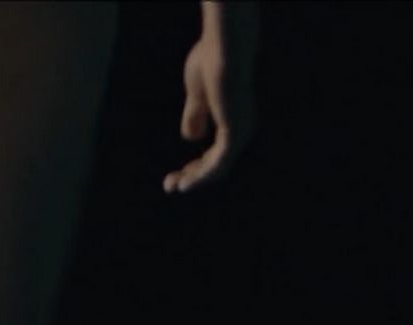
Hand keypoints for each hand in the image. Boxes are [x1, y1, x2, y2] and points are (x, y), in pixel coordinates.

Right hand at [164, 2, 257, 193]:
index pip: (217, 153)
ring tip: (172, 187)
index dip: (196, 166)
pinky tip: (184, 184)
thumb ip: (196, 114)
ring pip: (217, 168)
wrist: (224, 49)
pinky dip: (201, 177)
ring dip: (194, 180)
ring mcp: (241, 133)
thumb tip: (191, 137)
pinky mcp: (235, 134)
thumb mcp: (197, 93)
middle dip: (192, 176)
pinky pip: (218, 165)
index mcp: (235, 119)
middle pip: (217, 164)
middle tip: (170, 185)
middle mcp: (242, 130)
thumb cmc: (211, 61)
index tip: (176, 175)